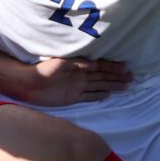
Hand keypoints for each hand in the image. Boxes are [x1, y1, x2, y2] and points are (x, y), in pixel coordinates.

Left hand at [18, 57, 132, 105]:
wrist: (28, 83)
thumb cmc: (43, 69)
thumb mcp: (60, 63)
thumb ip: (77, 63)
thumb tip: (93, 64)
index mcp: (79, 66)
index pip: (100, 66)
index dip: (113, 68)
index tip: (126, 69)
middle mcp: (80, 76)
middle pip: (103, 76)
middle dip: (117, 77)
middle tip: (132, 79)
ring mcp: (77, 87)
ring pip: (99, 86)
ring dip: (112, 86)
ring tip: (126, 86)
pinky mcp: (72, 97)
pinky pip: (89, 96)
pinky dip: (99, 96)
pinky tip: (108, 95)